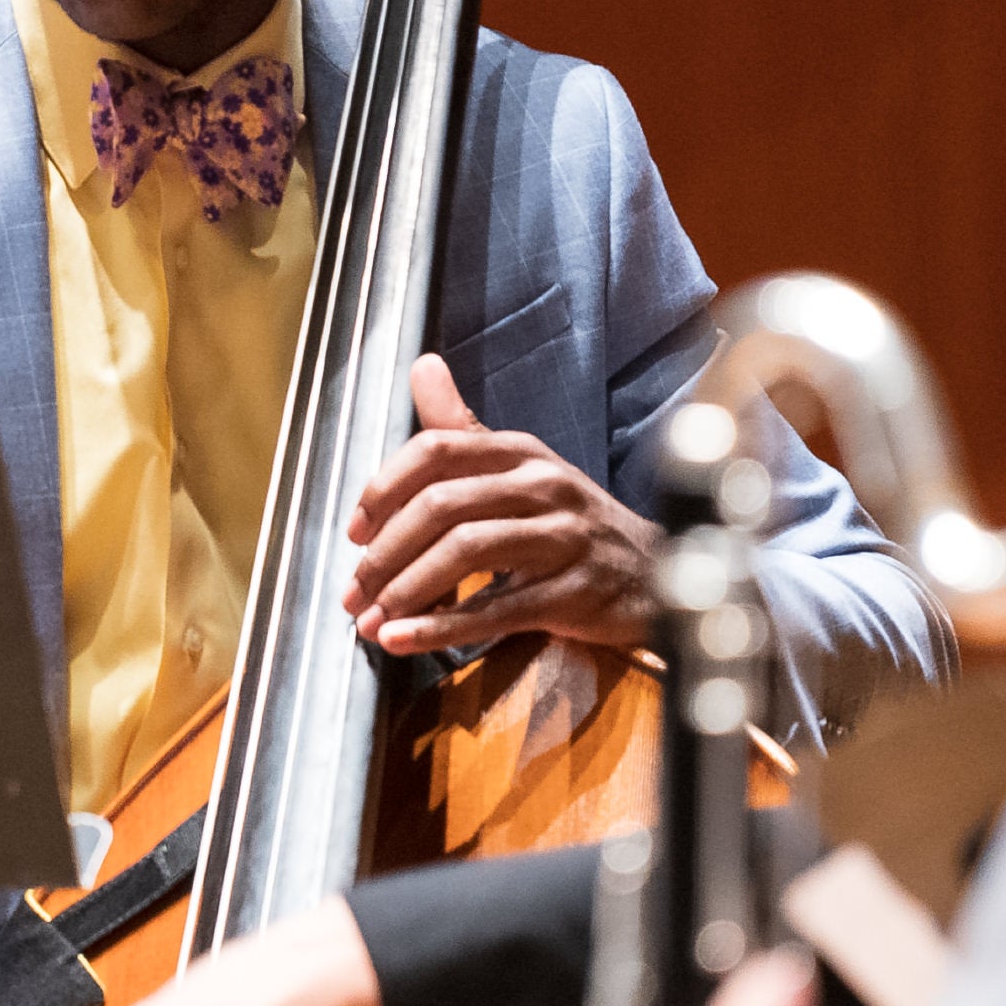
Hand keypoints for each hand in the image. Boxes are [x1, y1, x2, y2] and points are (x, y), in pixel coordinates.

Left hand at [343, 355, 658, 655]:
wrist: (652, 572)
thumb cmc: (570, 523)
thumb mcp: (521, 468)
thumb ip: (463, 428)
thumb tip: (422, 366)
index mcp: (519, 452)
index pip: (436, 451)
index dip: (384, 490)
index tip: (354, 531)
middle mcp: (542, 484)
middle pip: (442, 505)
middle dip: (385, 553)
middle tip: (353, 591)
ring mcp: (563, 536)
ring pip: (466, 552)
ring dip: (406, 590)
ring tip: (371, 621)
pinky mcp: (574, 591)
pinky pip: (496, 609)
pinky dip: (441, 628)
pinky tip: (405, 638)